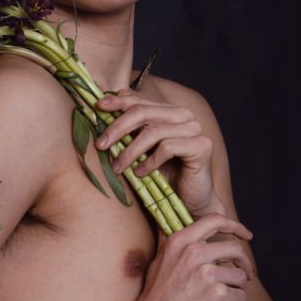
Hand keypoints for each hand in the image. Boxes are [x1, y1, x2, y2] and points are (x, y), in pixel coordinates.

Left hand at [96, 88, 222, 216]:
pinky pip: (168, 147)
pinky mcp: (202, 146)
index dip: (118, 103)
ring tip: (117, 167)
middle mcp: (184, 116)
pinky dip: (150, 161)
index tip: (98, 107)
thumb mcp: (142, 149)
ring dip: (130, 151)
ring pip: (153, 132)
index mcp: (170, 112)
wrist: (189, 201)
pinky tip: (141, 173)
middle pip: (143, 112)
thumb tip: (112, 99)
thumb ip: (132, 127)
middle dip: (118, 128)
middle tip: (101, 145)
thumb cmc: (164, 175)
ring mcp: (195, 129)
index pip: (140, 101)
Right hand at [129, 213, 253, 300]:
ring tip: (229, 297)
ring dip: (239, 288)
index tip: (246, 235)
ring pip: (241, 276)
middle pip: (235, 249)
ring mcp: (206, 274)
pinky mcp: (217, 295)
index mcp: (180, 242)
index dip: (235, 226)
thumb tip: (177, 224)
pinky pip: (241, 296)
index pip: (215, 220)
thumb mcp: (160, 261)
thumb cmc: (156, 296)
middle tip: (246, 274)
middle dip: (245, 263)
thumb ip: (173, 243)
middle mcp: (194, 253)